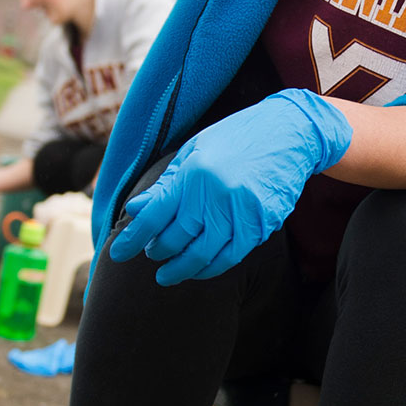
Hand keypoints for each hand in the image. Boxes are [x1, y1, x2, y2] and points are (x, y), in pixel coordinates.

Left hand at [109, 90, 352, 284]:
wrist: (289, 132)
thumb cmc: (236, 138)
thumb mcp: (194, 151)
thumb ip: (165, 185)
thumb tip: (134, 211)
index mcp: (194, 173)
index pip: (154, 215)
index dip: (132, 238)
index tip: (117, 254)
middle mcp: (216, 194)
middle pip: (177, 238)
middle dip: (158, 252)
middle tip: (151, 256)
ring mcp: (241, 211)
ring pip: (203, 254)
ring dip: (182, 269)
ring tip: (169, 273)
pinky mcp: (262, 223)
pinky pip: (231, 256)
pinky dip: (211, 267)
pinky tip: (200, 268)